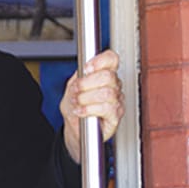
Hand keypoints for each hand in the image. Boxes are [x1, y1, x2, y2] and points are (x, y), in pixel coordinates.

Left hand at [60, 49, 123, 164]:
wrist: (74, 128)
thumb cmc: (75, 107)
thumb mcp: (71, 89)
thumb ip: (78, 78)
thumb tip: (83, 72)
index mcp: (104, 75)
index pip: (111, 59)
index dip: (100, 61)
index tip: (86, 68)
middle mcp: (114, 86)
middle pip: (108, 76)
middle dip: (86, 83)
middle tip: (76, 90)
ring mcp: (117, 101)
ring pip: (107, 92)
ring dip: (86, 98)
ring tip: (77, 102)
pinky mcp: (116, 116)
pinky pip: (106, 108)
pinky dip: (89, 109)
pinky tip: (81, 111)